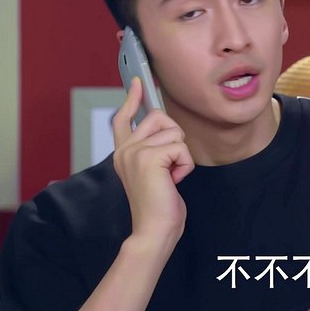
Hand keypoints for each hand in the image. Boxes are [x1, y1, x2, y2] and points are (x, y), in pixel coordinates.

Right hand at [112, 77, 194, 242]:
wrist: (155, 229)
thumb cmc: (159, 204)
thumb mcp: (155, 170)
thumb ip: (154, 148)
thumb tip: (166, 125)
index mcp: (124, 152)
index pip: (124, 117)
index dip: (133, 98)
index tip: (139, 81)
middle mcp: (125, 149)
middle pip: (160, 117)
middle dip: (175, 138)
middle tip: (170, 165)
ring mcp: (135, 152)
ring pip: (174, 132)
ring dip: (182, 155)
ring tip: (170, 176)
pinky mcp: (149, 157)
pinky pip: (181, 147)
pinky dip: (186, 165)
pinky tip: (174, 180)